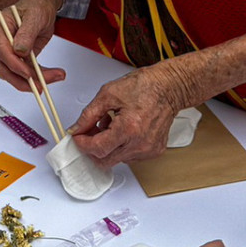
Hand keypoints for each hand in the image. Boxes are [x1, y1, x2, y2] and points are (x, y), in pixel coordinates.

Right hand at [0, 0, 62, 92]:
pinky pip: (25, 72)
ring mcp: (7, 50)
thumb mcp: (35, 15)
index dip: (14, 64)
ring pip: (13, 74)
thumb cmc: (36, 6)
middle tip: (40, 84)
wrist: (42, 5)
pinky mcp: (18, 57)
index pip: (1, 50)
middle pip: (4, 67)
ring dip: (32, 80)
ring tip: (53, 77)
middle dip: (22, 79)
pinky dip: (38, 76)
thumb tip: (19, 50)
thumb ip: (27, 32)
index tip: (28, 73)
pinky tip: (51, 75)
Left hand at [68, 60, 190, 164]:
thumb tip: (76, 128)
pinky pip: (130, 157)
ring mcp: (148, 150)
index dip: (82, 144)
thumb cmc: (144, 86)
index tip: (77, 137)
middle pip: (105, 160)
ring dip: (107, 147)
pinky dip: (121, 146)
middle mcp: (140, 143)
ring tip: (110, 126)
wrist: (169, 87)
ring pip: (117, 159)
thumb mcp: (108, 94)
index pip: (97, 149)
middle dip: (92, 148)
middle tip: (89, 133)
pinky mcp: (154, 152)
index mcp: (129, 128)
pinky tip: (122, 130)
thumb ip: (88, 114)